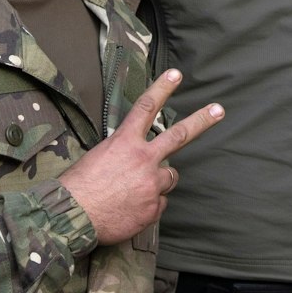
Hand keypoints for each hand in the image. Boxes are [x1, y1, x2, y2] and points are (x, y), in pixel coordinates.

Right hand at [58, 69, 222, 244]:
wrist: (73, 218)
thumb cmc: (78, 187)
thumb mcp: (97, 157)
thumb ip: (122, 152)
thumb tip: (133, 158)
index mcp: (124, 142)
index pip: (146, 108)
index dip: (162, 88)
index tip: (176, 74)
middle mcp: (143, 159)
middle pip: (179, 135)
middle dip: (201, 121)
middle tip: (219, 110)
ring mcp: (152, 184)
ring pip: (170, 176)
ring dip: (158, 181)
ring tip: (134, 190)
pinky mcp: (154, 208)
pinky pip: (160, 203)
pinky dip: (148, 205)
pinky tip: (130, 209)